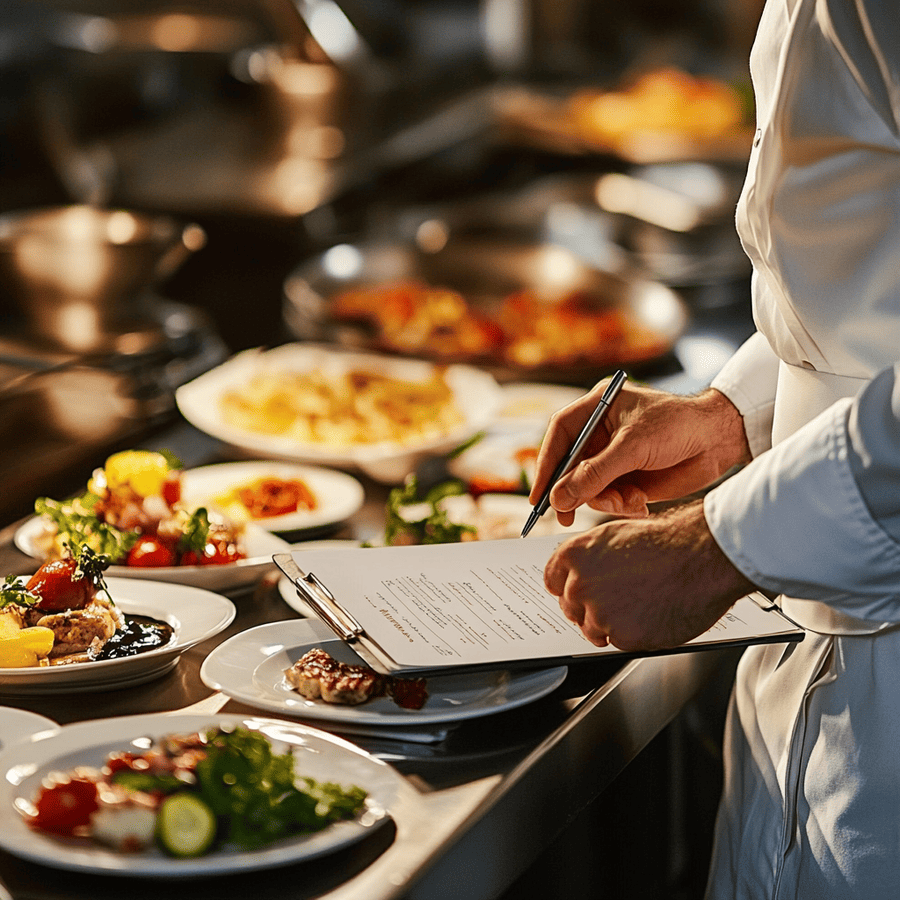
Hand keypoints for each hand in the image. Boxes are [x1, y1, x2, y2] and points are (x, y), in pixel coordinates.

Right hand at [530, 381, 750, 523]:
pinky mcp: (628, 476)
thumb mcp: (633, 447)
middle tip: (566, 516)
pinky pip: (609, 497)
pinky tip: (640, 504)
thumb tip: (559, 498)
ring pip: (588, 487)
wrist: (720, 441)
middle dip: (573, 491)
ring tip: (627, 502)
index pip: (560, 435)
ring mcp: (614, 456)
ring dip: (603, 500)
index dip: (546, 464)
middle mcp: (600, 432)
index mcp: (596, 409)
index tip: (539, 494)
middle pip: (570, 466)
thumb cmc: (680, 425)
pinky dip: (620, 505)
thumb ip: (594, 474)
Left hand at [544, 500, 755, 649]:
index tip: (578, 592)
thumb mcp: (616, 535)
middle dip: (589, 607)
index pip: (552, 581)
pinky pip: (619, 642)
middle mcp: (580, 585)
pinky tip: (651, 615)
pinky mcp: (623, 636)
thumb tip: (581, 573)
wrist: (701, 556)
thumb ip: (591, 557)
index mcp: (575, 555)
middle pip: (570, 608)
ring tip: (639, 606)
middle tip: (617, 601)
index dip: (568, 587)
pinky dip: (633, 634)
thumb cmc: (668, 541)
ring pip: (593, 629)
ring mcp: (599, 612)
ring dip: (610, 624)